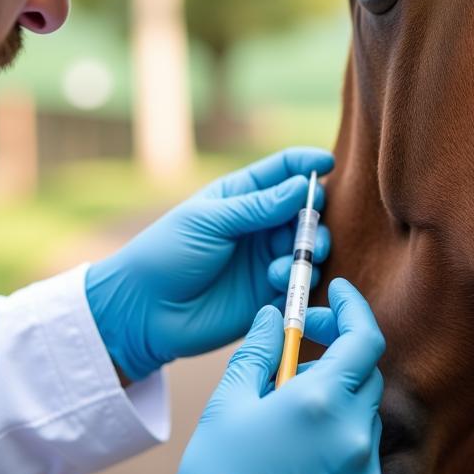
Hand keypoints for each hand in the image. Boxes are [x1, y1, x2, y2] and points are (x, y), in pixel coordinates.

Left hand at [85, 148, 332, 380]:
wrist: (144, 311)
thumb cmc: (167, 253)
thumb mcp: (209, 221)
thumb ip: (257, 206)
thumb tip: (302, 186)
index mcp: (241, 196)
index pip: (283, 171)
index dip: (307, 164)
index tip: (329, 163)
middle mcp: (259, 226)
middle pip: (305, 210)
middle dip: (314, 215)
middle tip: (311, 225)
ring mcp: (265, 260)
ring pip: (309, 247)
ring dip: (309, 249)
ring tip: (290, 260)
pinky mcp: (268, 294)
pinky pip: (300, 283)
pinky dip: (299, 279)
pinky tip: (275, 280)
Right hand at [154, 279, 384, 473]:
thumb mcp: (228, 403)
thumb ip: (257, 352)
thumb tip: (272, 318)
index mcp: (322, 401)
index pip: (363, 337)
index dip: (353, 307)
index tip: (338, 292)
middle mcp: (355, 433)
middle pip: (366, 371)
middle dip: (338, 351)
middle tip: (300, 350)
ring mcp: (365, 471)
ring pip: (364, 412)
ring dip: (337, 397)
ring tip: (288, 409)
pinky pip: (362, 450)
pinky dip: (341, 435)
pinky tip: (302, 447)